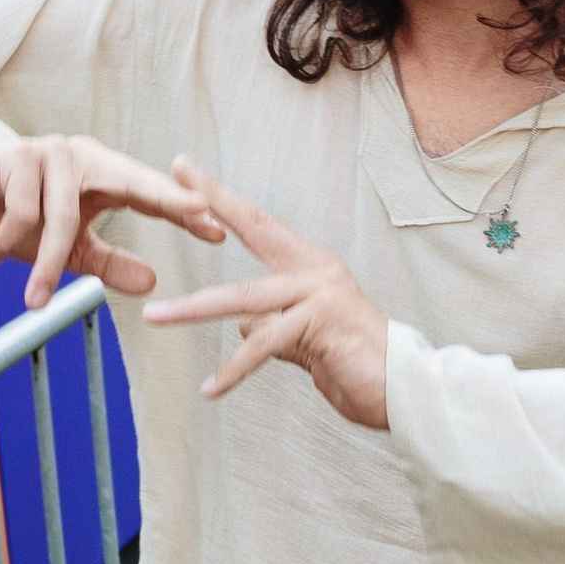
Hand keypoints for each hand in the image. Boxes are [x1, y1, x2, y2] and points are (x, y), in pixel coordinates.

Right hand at [0, 135, 225, 310]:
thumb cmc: (21, 220)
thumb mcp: (70, 248)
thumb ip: (109, 263)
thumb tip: (152, 284)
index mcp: (102, 174)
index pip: (150, 192)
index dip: (182, 209)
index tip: (217, 230)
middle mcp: (82, 156)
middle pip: (130, 181)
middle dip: (166, 197)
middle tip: (199, 212)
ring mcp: (49, 152)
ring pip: (64, 217)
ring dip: (47, 263)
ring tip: (33, 300)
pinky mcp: (15, 157)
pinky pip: (24, 212)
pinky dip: (11, 241)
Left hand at [139, 166, 390, 429]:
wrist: (410, 393)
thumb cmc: (362, 368)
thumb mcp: (308, 343)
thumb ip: (276, 330)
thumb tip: (245, 328)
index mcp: (312, 269)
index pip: (260, 225)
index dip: (223, 197)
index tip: (187, 170)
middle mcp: (317, 271)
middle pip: (254, 232)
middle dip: (208, 209)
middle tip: (169, 190)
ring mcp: (320, 294)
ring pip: (243, 299)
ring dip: (193, 310)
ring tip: (154, 317)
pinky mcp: (320, 324)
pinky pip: (263, 345)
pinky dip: (234, 370)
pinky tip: (211, 389)